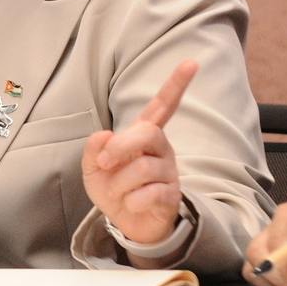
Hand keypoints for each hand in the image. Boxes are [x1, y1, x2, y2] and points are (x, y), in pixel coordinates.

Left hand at [81, 59, 195, 250]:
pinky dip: (131, 201)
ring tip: (118, 193)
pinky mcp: (172, 194)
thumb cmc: (113, 187)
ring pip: (142, 168)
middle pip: (147, 133)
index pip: (163, 105)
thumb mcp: (94, 168)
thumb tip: (104, 135)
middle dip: (121, 147)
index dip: (176, 84)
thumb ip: (94, 150)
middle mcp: (161, 147)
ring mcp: (169, 170)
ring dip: (119, 183)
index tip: (192, 62)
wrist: (126, 223)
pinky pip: (150, 193)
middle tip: (104, 164)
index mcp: (144, 134)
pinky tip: (131, 204)